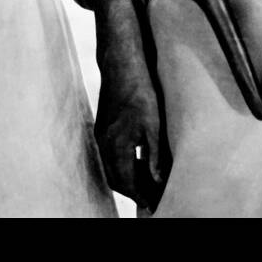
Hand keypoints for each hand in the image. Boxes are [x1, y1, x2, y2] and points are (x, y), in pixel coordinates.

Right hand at [86, 0, 170, 210]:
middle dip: (136, 191)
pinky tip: (141, 161)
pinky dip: (125, 165)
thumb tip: (158, 182)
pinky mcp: (104, 124)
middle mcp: (104, 143)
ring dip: (130, 179)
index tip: (159, 204)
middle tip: (156, 198)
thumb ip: (155, 154)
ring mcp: (102, 133)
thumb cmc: (140, 87)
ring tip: (151, 184)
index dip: (143, 197)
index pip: (127, 184)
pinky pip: (112, 155)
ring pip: (114, 168)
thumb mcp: (153, 122)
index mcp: (115, 145)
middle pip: (118, 180)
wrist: (121, 57)